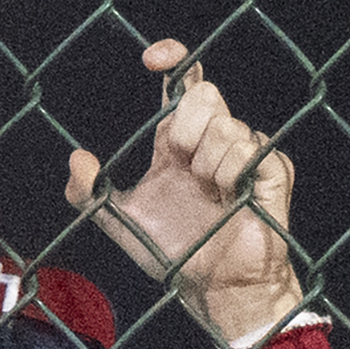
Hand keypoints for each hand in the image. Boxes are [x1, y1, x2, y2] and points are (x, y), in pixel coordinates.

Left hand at [64, 38, 304, 348]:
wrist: (214, 288)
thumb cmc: (172, 255)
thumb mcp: (119, 222)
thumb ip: (87, 193)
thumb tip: (76, 157)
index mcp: (178, 144)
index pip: (183, 85)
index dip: (175, 60)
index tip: (153, 59)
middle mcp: (213, 142)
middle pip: (206, 94)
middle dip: (187, 125)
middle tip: (181, 161)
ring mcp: (246, 155)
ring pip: (227, 124)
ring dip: (208, 162)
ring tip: (209, 193)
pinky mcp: (273, 172)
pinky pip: (250, 149)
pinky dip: (231, 173)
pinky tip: (231, 198)